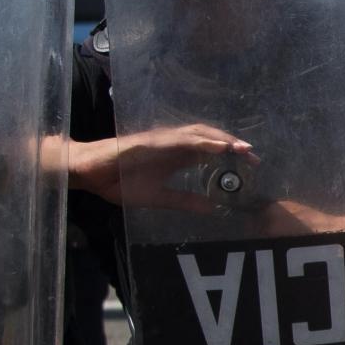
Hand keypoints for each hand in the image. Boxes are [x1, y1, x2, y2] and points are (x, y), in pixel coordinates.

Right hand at [55, 122, 253, 209]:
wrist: (90, 174)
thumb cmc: (119, 182)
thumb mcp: (159, 198)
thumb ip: (186, 201)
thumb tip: (214, 209)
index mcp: (176, 157)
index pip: (210, 154)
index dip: (231, 157)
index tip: (251, 167)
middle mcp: (173, 146)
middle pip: (210, 140)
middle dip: (233, 146)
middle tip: (254, 157)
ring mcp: (162, 142)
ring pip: (199, 135)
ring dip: (222, 140)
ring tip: (241, 149)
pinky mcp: (151, 142)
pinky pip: (180, 140)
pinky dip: (200, 142)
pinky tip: (215, 148)